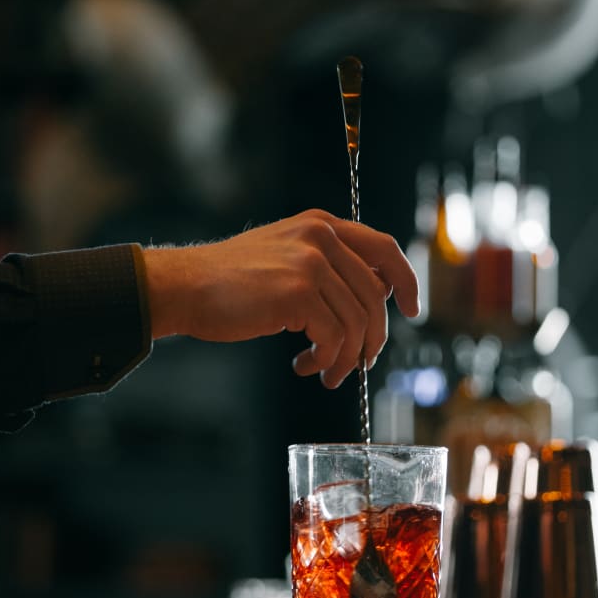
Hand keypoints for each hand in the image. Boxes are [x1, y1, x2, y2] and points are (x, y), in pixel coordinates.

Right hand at [142, 209, 419, 387]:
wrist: (186, 286)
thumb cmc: (230, 282)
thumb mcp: (285, 256)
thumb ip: (325, 266)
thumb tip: (367, 302)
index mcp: (322, 224)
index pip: (384, 249)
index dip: (406, 281)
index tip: (411, 309)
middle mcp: (321, 237)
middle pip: (375, 295)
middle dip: (372, 338)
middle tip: (356, 363)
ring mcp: (310, 263)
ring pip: (357, 322)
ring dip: (345, 358)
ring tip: (325, 372)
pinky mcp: (297, 292)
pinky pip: (335, 338)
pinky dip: (327, 360)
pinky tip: (306, 365)